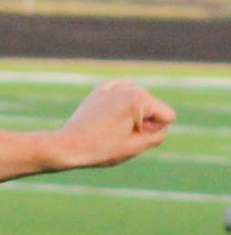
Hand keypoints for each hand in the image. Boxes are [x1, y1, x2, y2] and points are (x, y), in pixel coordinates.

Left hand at [51, 80, 174, 170]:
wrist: (66, 146)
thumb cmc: (101, 149)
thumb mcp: (137, 147)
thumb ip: (159, 134)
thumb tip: (161, 123)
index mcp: (139, 98)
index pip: (167, 117)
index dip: (152, 132)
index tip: (130, 137)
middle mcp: (128, 85)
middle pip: (153, 109)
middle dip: (142, 124)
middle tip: (116, 135)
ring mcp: (114, 85)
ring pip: (139, 104)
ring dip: (131, 117)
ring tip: (110, 128)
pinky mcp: (102, 88)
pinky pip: (124, 99)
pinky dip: (120, 109)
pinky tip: (107, 118)